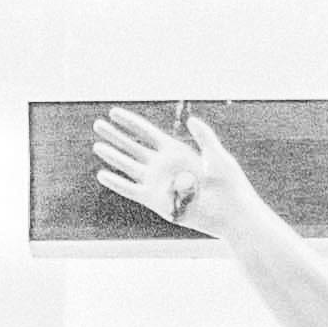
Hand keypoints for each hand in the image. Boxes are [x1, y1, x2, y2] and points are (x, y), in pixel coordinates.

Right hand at [91, 102, 243, 236]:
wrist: (230, 214)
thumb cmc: (229, 184)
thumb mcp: (218, 156)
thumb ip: (204, 137)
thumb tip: (190, 120)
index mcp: (174, 151)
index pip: (146, 133)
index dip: (129, 122)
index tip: (114, 112)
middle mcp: (162, 166)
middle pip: (133, 147)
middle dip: (115, 136)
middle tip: (97, 124)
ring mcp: (158, 184)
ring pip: (129, 166)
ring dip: (113, 156)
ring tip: (97, 145)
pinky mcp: (156, 202)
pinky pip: (132, 191)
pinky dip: (117, 183)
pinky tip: (102, 174)